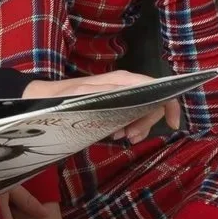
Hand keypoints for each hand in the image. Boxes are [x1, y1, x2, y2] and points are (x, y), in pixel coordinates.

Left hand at [21, 70, 179, 141]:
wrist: (44, 99)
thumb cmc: (62, 97)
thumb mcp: (83, 97)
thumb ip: (108, 93)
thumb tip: (132, 92)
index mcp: (123, 80)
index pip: (158, 86)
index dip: (170, 104)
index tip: (173, 125)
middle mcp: (125, 85)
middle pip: (153, 103)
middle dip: (147, 122)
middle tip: (130, 137)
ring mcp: (120, 94)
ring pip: (143, 111)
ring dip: (137, 126)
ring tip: (121, 138)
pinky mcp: (113, 103)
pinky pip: (131, 115)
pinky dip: (129, 126)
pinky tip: (116, 135)